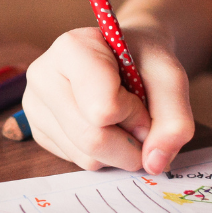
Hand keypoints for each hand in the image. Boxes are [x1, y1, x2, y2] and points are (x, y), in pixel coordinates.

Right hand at [22, 26, 193, 173]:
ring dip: (119, 150)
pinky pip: (77, 162)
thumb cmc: (145, 60)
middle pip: (92, 139)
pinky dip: (104, 154)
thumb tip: (154, 164)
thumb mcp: (171, 79)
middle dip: (130, 142)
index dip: (135, 114)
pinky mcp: (39, 131)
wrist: (129, 55)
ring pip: (86, 157)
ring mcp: (35, 106)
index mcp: (72, 48)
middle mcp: (43, 75)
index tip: (142, 97)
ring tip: (123, 118)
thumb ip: (175, 120)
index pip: (103, 109)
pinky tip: (106, 125)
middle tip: (142, 121)